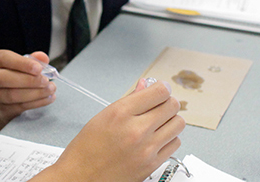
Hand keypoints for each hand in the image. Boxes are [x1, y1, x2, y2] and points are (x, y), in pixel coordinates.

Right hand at [0, 50, 55, 130]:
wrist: (7, 97)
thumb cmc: (15, 74)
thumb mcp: (22, 63)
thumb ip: (33, 59)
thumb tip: (43, 57)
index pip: (3, 59)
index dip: (21, 63)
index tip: (39, 68)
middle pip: (3, 79)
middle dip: (28, 80)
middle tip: (46, 81)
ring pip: (11, 95)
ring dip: (35, 93)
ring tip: (50, 89)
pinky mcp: (2, 109)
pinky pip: (20, 106)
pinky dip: (37, 102)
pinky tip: (49, 98)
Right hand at [34, 79, 184, 181]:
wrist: (80, 178)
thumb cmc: (86, 150)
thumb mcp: (102, 117)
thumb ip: (128, 100)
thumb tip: (144, 86)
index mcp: (120, 114)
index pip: (159, 91)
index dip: (162, 88)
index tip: (160, 90)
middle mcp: (136, 130)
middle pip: (172, 106)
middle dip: (167, 103)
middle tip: (159, 106)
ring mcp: (146, 149)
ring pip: (178, 124)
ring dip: (171, 120)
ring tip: (159, 123)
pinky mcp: (152, 164)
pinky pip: (175, 144)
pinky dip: (169, 139)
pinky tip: (157, 138)